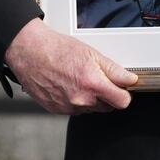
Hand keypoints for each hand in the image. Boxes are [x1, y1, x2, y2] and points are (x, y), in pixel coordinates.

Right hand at [4, 18, 138, 114]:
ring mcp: (68, 107)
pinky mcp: (57, 110)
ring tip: (79, 79)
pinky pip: (75, 110)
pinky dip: (75, 100)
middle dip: (107, 95)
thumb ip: (114, 70)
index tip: (122, 88)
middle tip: (98, 78)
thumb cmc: (57, 50)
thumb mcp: (92, 54)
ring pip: (91, 108)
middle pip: (107, 106)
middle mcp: (81, 100)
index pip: (122, 102)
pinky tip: (68, 85)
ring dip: (90, 98)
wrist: (30, 53)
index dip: (124, 94)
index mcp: (92, 84)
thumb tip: (130, 80)